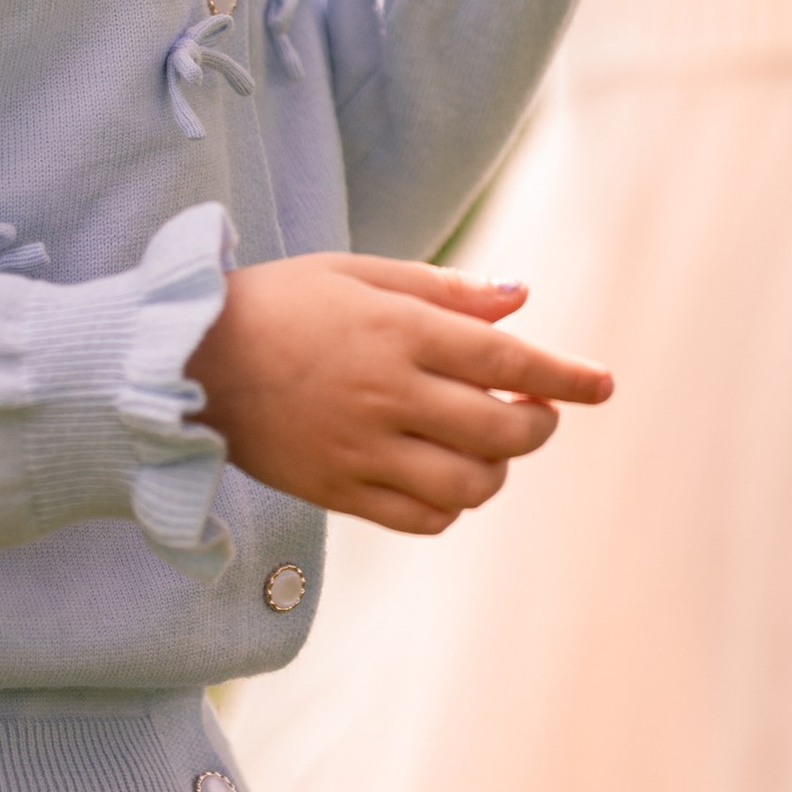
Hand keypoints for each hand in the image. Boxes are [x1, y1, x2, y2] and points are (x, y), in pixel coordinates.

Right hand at [189, 252, 610, 534]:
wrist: (187, 361)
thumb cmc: (281, 301)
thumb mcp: (360, 272)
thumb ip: (445, 290)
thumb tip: (523, 298)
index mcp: (396, 332)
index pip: (507, 357)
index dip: (566, 375)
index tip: (604, 383)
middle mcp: (387, 395)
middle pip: (500, 429)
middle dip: (538, 423)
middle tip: (538, 409)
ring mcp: (362, 450)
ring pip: (469, 483)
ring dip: (497, 467)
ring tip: (486, 441)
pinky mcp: (339, 492)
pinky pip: (422, 518)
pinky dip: (452, 505)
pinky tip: (447, 474)